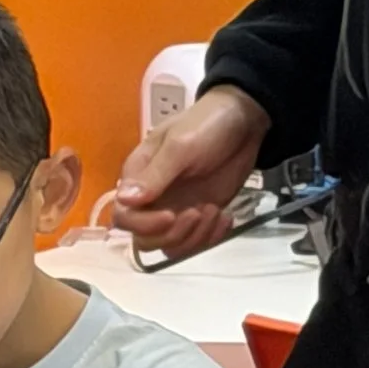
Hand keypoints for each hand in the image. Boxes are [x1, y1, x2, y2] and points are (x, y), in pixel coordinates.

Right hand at [111, 87, 268, 260]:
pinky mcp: (199, 216)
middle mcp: (152, 198)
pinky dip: (211, 237)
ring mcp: (175, 209)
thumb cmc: (207, 125)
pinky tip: (225, 216)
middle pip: (144, 239)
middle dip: (172, 235)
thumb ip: (154, 175)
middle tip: (198, 212)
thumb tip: (124, 200)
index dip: (143, 225)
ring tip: (215, 211)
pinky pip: (195, 242)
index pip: (123, 216)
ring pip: (170, 245)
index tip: (171, 216)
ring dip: (194, 238)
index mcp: (138, 177)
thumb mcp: (180, 146)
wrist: (245, 122)